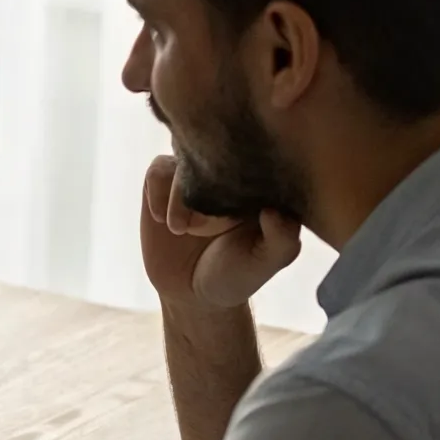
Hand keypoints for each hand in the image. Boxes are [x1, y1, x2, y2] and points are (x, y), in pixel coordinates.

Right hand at [140, 155, 300, 311]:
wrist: (191, 293)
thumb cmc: (237, 275)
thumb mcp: (266, 261)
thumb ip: (282, 237)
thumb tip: (273, 208)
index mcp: (258, 181)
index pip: (257, 153)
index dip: (245, 169)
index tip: (234, 207)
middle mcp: (226, 171)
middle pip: (216, 145)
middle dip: (205, 181)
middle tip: (199, 225)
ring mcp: (193, 174)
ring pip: (184, 157)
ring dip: (179, 194)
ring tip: (179, 229)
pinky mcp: (162, 182)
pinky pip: (158, 169)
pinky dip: (158, 194)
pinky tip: (164, 221)